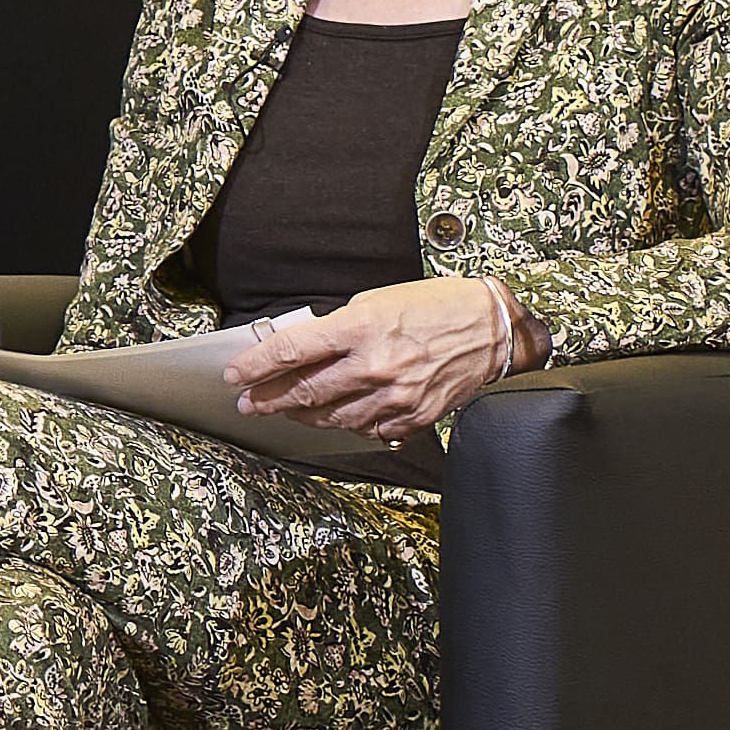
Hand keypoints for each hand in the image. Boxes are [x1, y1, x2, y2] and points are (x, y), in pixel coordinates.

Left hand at [219, 277, 519, 438]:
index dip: (256, 366)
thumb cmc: (435, 305)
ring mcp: (395, 395)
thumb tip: (304, 347)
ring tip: (286, 411)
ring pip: (332, 417)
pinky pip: (370, 429)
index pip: (291, 351)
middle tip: (249, 403)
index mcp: (360, 328)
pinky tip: (337, 418)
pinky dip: (349, 425)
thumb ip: (339, 327)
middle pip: (304, 391)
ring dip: (302, 416)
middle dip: (268, 399)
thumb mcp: (376, 301)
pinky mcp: (415, 416)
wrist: (494, 327)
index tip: (236, 375)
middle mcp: (374, 365)